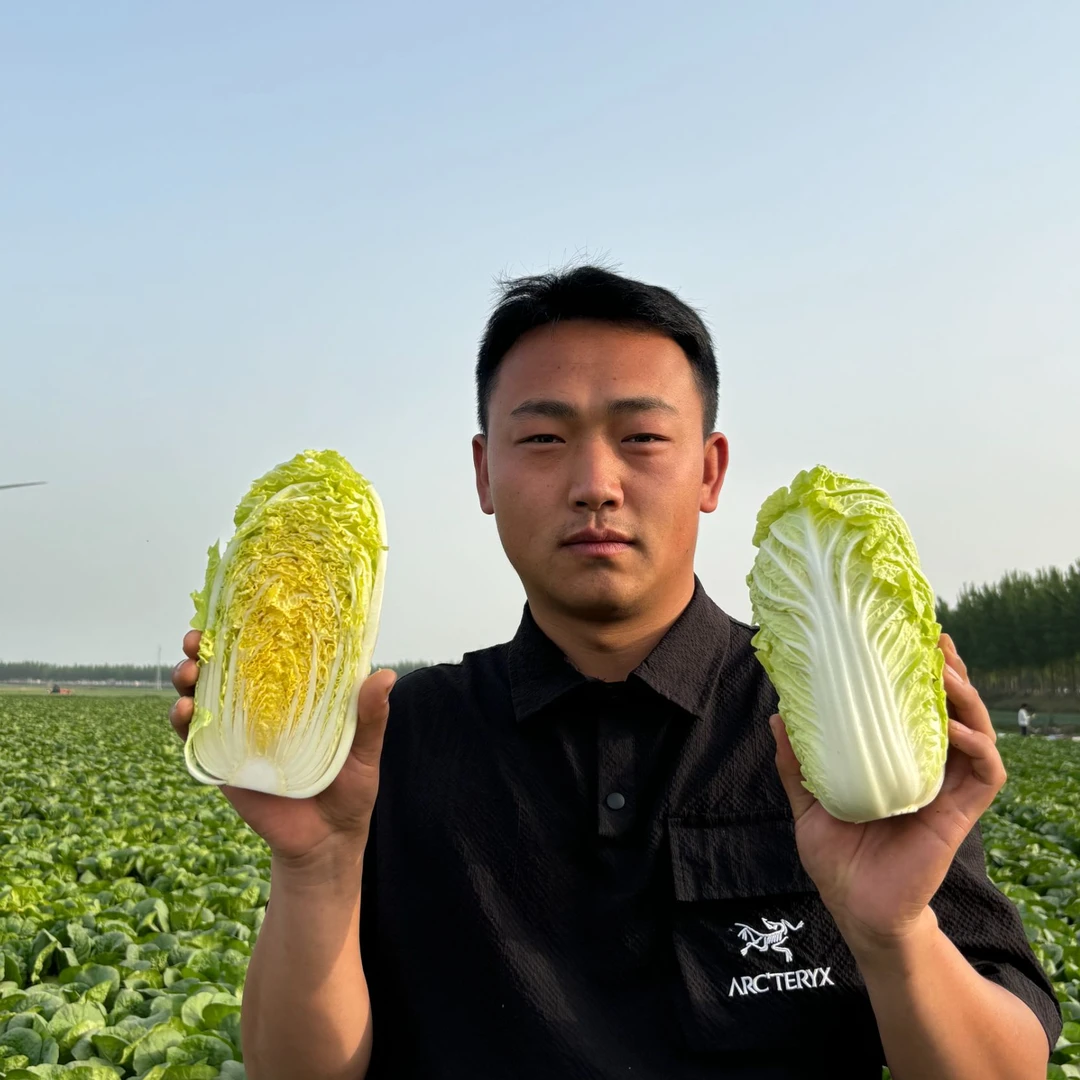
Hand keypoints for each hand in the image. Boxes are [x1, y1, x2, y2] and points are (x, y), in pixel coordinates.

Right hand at [170, 630, 394, 867]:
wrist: (325, 843)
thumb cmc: (350, 791)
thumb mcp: (365, 752)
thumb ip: (371, 718)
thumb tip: (385, 674)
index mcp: (298, 697)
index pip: (270, 653)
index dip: (250, 629)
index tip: (236, 609)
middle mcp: (265, 708)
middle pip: (227, 669)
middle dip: (205, 649)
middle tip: (197, 640)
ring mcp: (241, 734)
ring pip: (205, 697)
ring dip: (189, 680)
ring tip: (188, 673)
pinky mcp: (224, 763)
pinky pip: (196, 739)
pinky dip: (184, 722)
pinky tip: (185, 712)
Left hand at [770, 633, 1005, 949]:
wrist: (856, 910)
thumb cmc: (837, 859)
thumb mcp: (808, 803)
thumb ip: (797, 763)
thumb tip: (778, 714)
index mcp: (894, 760)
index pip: (915, 708)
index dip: (919, 674)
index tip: (910, 638)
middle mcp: (925, 768)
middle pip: (952, 710)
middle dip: (950, 673)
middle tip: (936, 641)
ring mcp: (946, 790)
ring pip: (977, 732)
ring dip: (967, 700)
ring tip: (947, 674)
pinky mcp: (959, 814)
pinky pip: (985, 773)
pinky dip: (978, 746)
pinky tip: (954, 729)